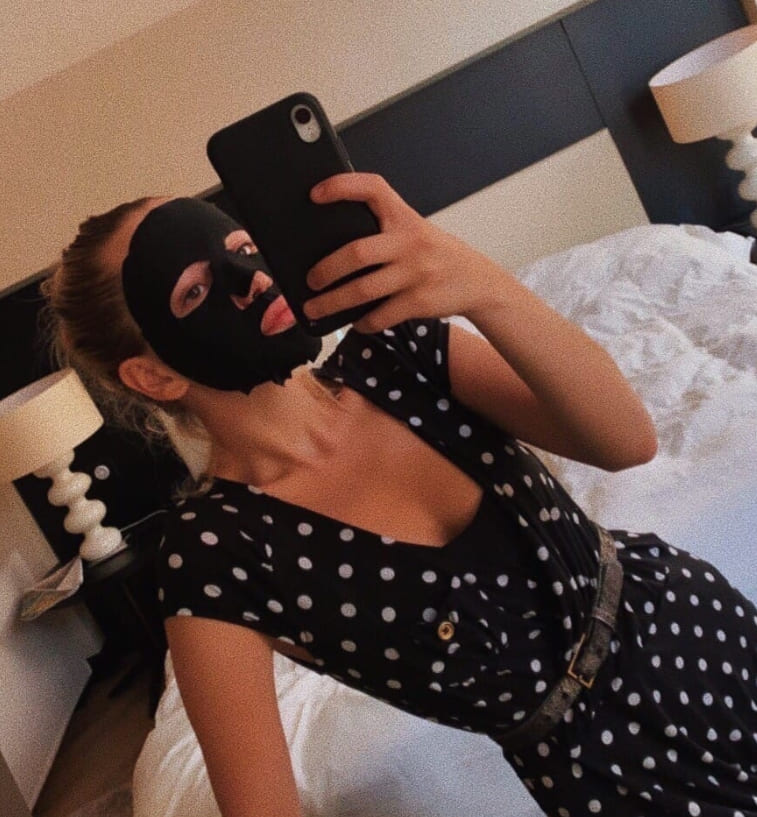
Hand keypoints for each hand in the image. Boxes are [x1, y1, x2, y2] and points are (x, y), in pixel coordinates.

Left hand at [303, 173, 503, 332]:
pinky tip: (355, 322)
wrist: (479, 282)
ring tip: (314, 309)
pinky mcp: (420, 301)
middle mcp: (410, 242)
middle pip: (356, 252)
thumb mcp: (416, 232)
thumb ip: (384, 232)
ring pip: (362, 290)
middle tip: (309, 281)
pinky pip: (380, 316)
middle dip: (326, 270)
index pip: (373, 189)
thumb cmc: (437, 255)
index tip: (314, 194)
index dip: (342, 187)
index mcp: (405, 218)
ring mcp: (415, 273)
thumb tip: (332, 250)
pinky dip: (363, 323)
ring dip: (332, 303)